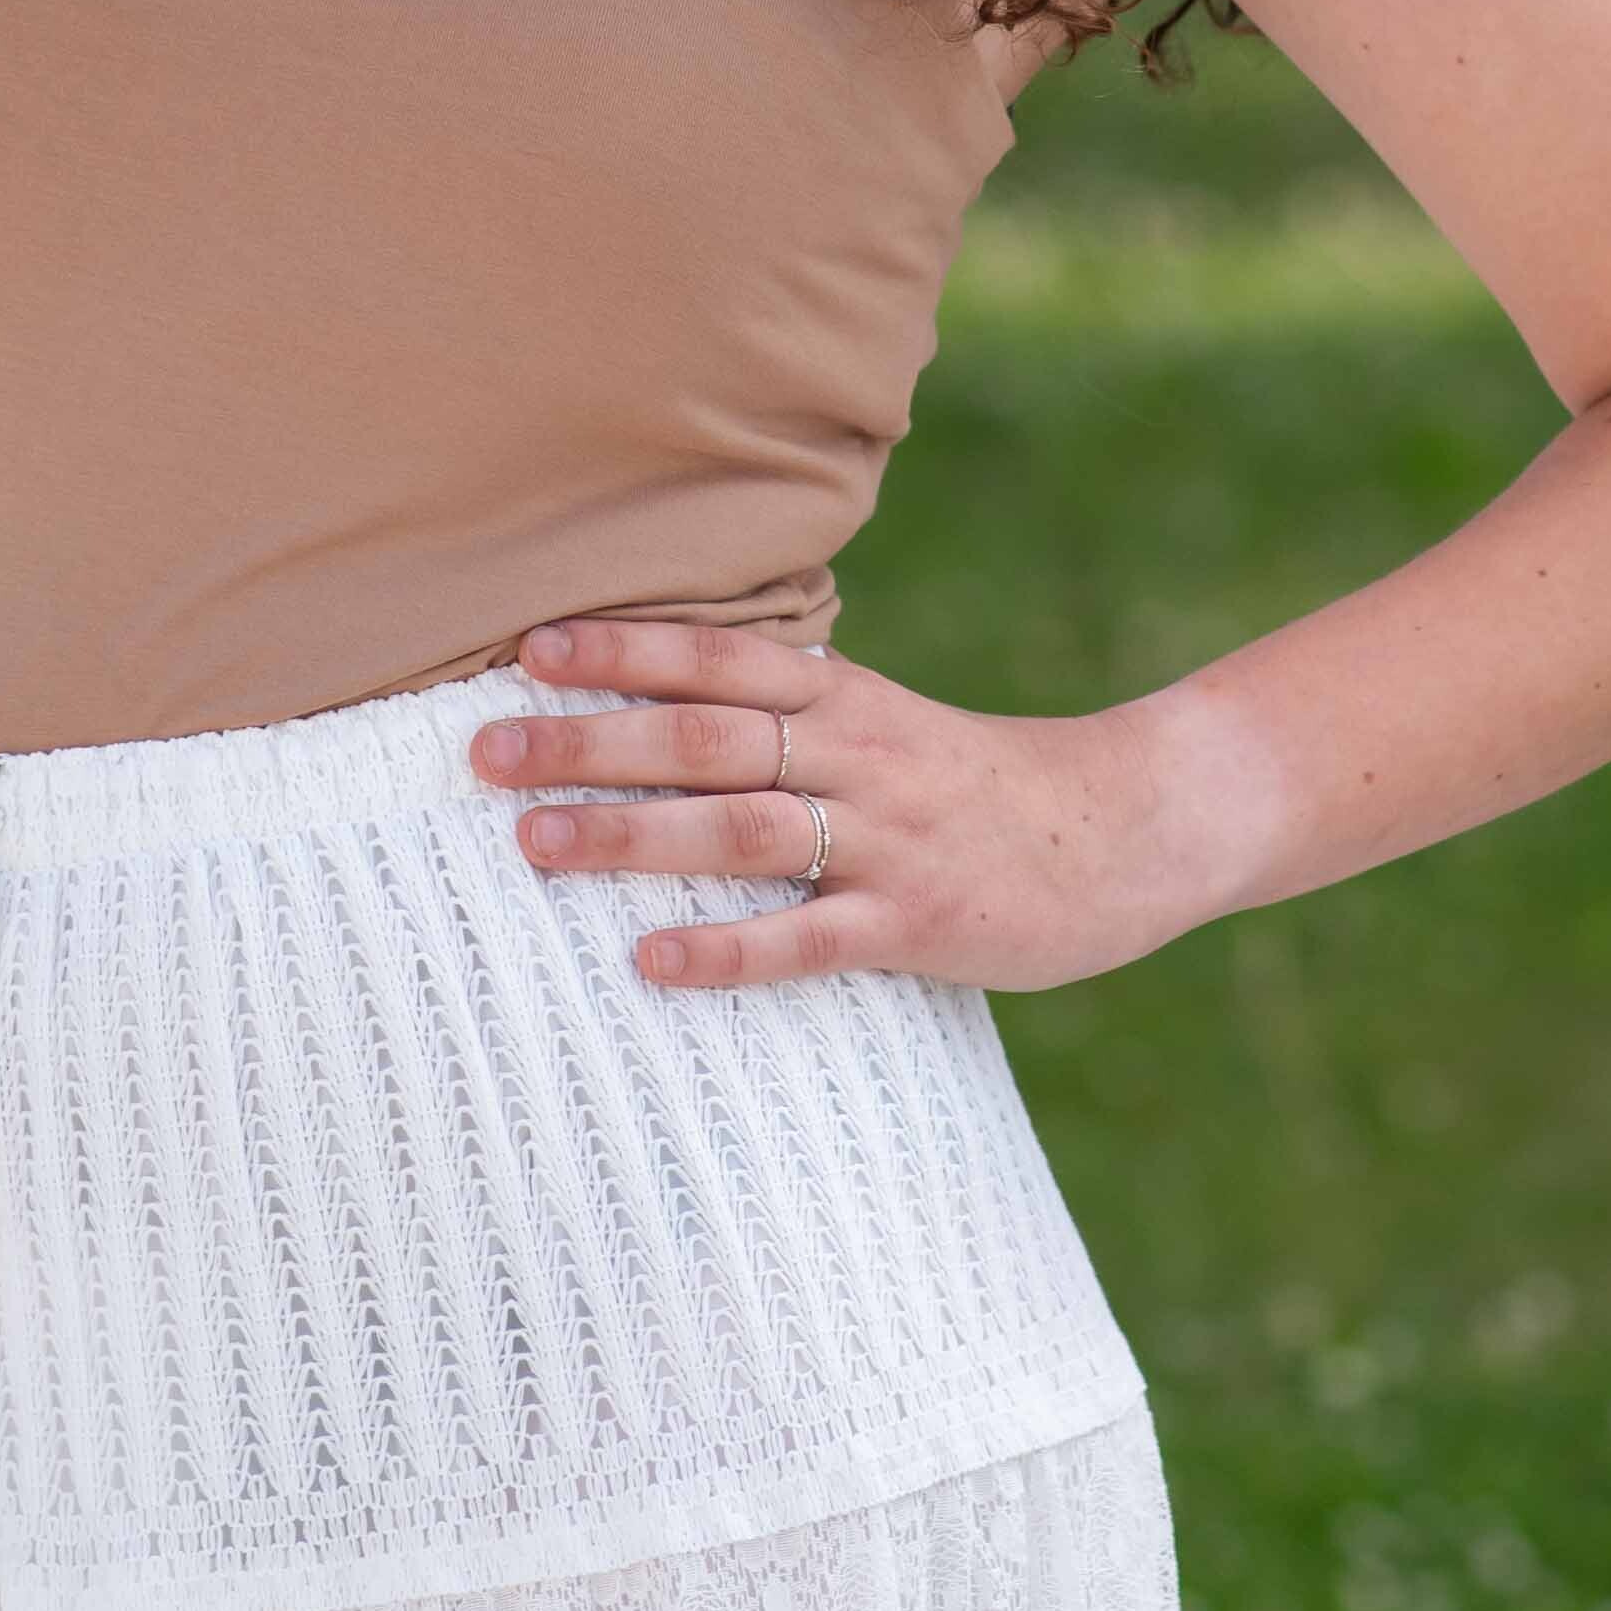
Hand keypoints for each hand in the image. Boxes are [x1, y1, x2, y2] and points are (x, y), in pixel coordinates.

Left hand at [468, 616, 1193, 994]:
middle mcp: (856, 756)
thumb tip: (668, 702)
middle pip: (704, 735)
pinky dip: (726, 949)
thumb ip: (793, 711)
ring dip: (630, 834)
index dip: (626, 648)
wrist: (1126, 831)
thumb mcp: (887, 723)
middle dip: (589, 740)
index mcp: (847, 699)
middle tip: (485, 750)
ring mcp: (885, 840)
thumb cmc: (980, 783)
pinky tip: (652, 962)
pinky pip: (807, 938)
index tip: (532, 649)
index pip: (720, 656)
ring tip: (534, 841)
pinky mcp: (915, 922)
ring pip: (739, 827)